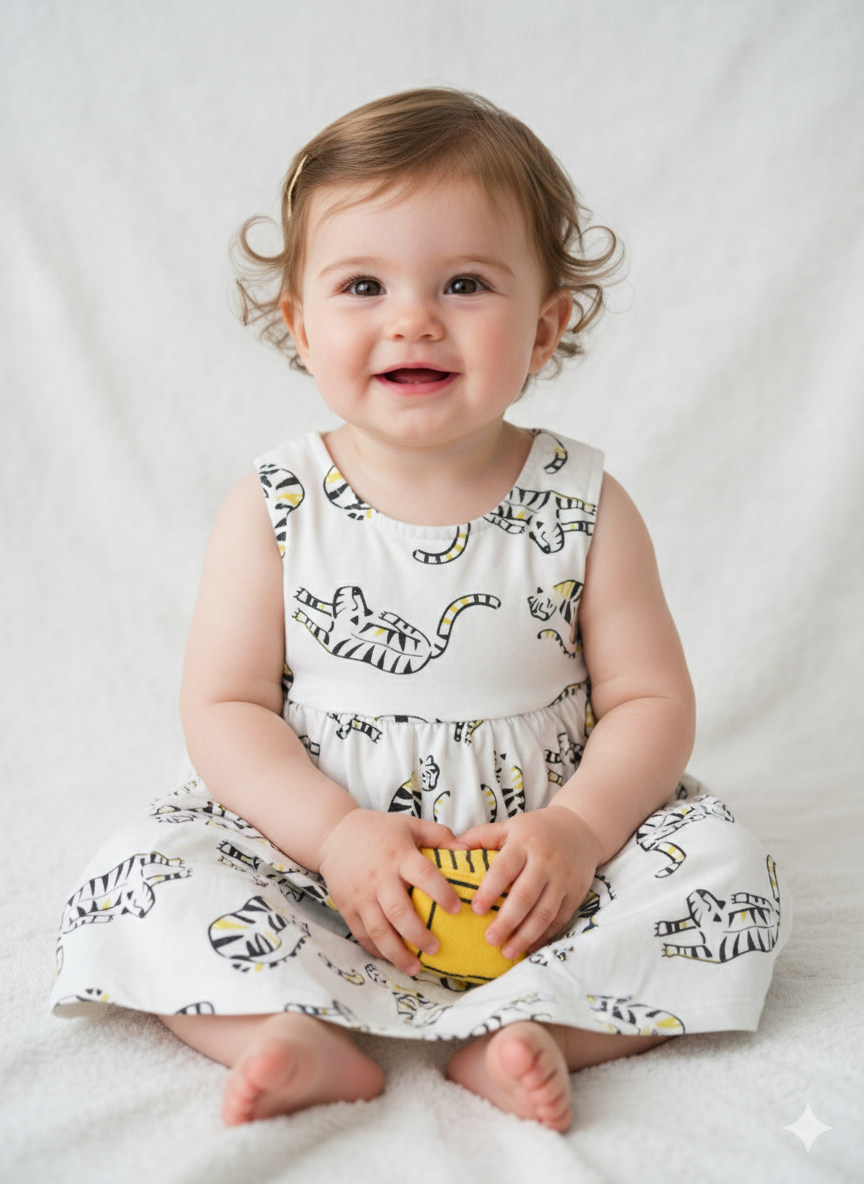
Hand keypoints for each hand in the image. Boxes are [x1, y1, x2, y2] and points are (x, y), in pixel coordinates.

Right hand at [317, 809, 463, 975]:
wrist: (333, 835)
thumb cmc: (377, 830)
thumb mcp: (409, 824)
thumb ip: (438, 835)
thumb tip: (466, 850)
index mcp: (399, 856)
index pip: (423, 875)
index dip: (441, 893)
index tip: (457, 909)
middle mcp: (380, 878)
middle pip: (400, 912)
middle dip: (419, 935)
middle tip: (436, 948)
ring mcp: (362, 896)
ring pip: (379, 931)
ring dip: (398, 953)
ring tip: (416, 968)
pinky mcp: (348, 908)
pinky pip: (363, 935)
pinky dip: (378, 951)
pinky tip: (393, 960)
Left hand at [457, 807, 601, 959]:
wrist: (580, 829)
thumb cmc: (535, 831)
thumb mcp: (509, 826)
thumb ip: (480, 837)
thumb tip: (451, 849)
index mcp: (524, 843)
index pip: (505, 868)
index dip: (490, 890)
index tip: (476, 910)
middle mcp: (545, 862)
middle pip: (525, 896)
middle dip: (507, 921)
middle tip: (489, 939)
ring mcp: (563, 879)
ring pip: (544, 912)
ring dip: (525, 935)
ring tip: (506, 951)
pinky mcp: (576, 894)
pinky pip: (559, 920)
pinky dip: (544, 936)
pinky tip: (528, 947)